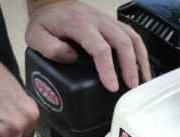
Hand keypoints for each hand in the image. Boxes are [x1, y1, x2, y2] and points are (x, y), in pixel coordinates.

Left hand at [26, 0, 150, 91]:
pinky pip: (133, 36)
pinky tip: (143, 67)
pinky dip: (141, 53)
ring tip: (144, 80)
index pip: (100, 48)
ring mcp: (108, 21)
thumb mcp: (36, 35)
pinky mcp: (114, 24)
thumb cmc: (47, 22)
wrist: (52, 4)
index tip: (112, 86)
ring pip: (133, 38)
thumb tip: (70, 58)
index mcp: (80, 25)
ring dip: (141, 60)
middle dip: (131, 67)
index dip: (108, 69)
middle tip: (132, 87)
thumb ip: (50, 48)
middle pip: (123, 42)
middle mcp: (98, 21)